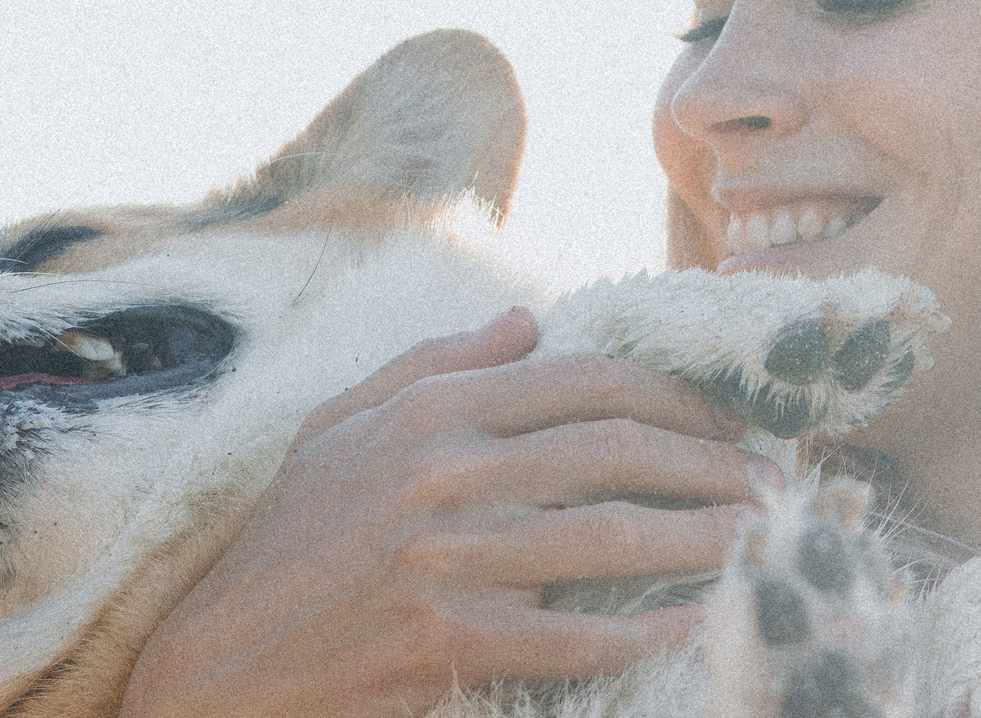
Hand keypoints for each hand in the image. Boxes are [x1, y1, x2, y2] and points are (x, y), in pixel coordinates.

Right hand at [119, 307, 775, 717]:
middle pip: (618, 449)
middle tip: (774, 481)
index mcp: (431, 408)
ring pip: (613, 535)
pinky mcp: (447, 639)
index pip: (588, 380)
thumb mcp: (340, 425)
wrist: (206, 660)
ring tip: (763, 539)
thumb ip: (437, 365)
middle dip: (713, 463)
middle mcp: (446, 470)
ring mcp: (448, 558)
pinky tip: (702, 621)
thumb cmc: (282, 540)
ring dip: (704, 537)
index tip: (734, 415)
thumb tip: (530, 320)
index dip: (678, 395)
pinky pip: (575, 631)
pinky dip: (648, 629)